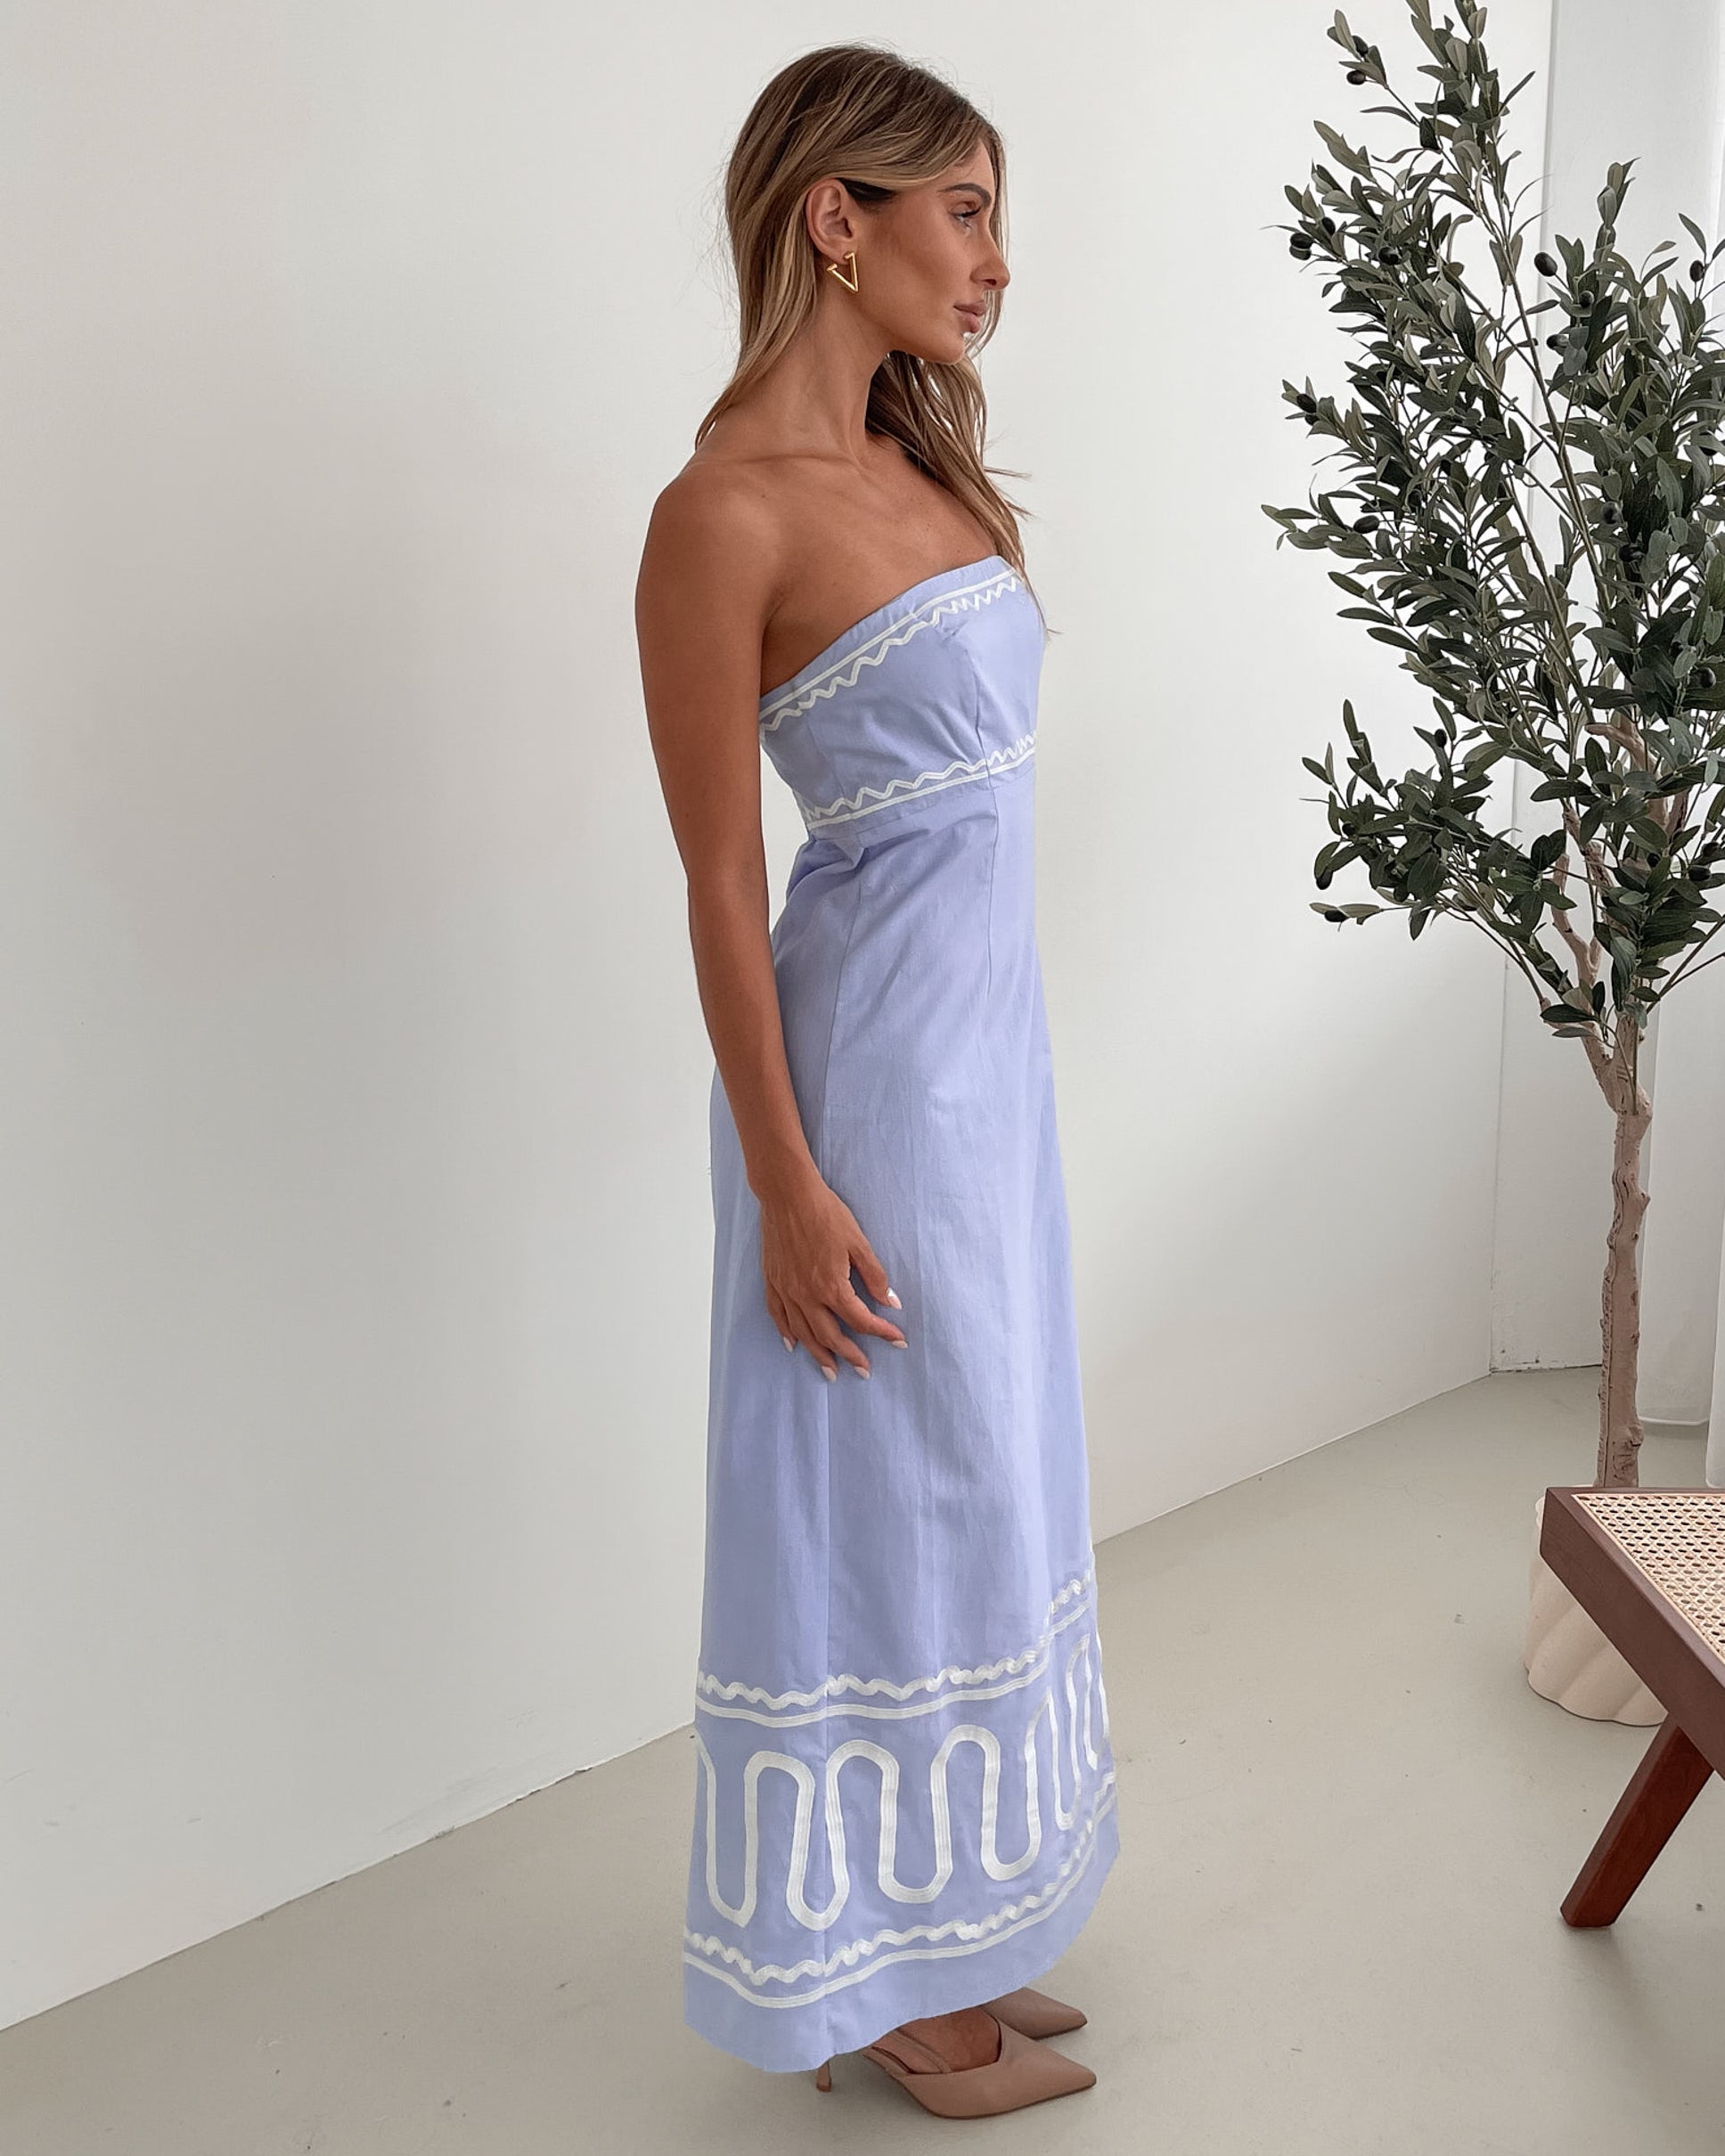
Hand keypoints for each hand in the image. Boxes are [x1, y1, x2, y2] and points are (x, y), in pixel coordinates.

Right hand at [757, 1171, 907, 1378]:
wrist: (788, 1195)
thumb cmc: (826, 1214)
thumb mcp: (858, 1242)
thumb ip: (875, 1276)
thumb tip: (890, 1302)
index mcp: (832, 1286)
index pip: (862, 1320)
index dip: (883, 1333)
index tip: (898, 1341)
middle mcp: (807, 1295)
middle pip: (831, 1336)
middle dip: (850, 1356)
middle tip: (864, 1370)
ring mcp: (787, 1291)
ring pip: (803, 1333)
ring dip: (818, 1355)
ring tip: (831, 1371)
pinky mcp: (773, 1282)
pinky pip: (778, 1316)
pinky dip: (786, 1333)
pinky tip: (793, 1344)